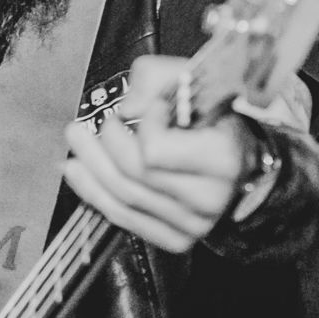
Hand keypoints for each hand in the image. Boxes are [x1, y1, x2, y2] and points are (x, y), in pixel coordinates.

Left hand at [63, 55, 252, 253]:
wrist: (243, 153)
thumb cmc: (216, 115)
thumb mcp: (192, 79)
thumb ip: (155, 79)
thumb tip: (128, 107)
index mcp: (222, 158)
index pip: (156, 149)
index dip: (144, 124)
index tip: (150, 108)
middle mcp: (210, 197)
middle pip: (133, 175)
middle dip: (99, 147)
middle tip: (81, 127)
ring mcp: (195, 224)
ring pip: (124, 201)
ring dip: (90, 171)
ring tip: (76, 145)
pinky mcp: (178, 238)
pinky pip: (126, 221)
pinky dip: (95, 196)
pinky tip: (80, 175)